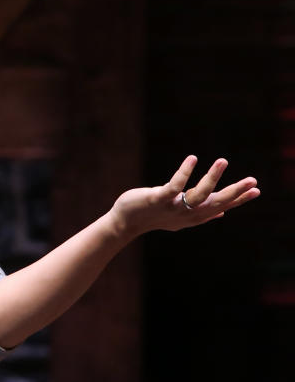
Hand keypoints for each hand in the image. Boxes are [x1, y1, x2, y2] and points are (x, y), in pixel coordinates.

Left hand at [109, 155, 259, 238]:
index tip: (257, 190)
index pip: (221, 207)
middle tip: (253, 180)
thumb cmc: (153, 216)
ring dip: (212, 178)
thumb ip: (201, 214)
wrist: (125, 222)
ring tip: (223, 161)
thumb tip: (223, 213)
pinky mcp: (158, 200)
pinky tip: (192, 159)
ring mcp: (173, 208)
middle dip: (235, 192)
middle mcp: (187, 214)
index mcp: (194, 216)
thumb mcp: (180, 218)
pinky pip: (174, 186)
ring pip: (198, 195)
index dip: (238, 200)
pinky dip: (184, 173)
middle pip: (215, 203)